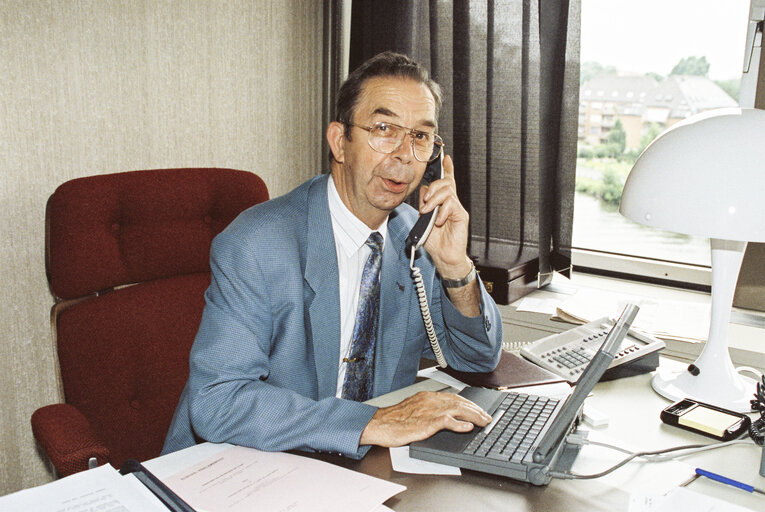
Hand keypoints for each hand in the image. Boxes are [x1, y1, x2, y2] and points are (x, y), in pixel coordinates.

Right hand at [359, 391, 491, 446]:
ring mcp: (428, 411)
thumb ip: (428, 410)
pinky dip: (459, 424)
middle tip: (487, 417)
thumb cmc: (392, 420)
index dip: (469, 404)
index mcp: (426, 397)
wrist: (378, 424)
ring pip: (457, 409)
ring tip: (484, 422)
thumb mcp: (413, 410)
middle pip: (459, 402)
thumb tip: (444, 417)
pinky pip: (446, 421)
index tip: (478, 410)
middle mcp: (429, 401)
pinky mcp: (425, 423)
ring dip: (473, 416)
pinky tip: (467, 427)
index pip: (454, 397)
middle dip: (476, 410)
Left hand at [419, 155, 480, 316]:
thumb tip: (423, 191)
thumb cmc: (435, 241)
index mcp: (443, 203)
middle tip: (424, 203)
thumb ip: (424, 205)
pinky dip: (442, 212)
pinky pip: (451, 205)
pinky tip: (438, 221)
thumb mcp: (424, 220)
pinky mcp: (461, 216)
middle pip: (445, 183)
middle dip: (433, 188)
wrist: (444, 257)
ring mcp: (457, 209)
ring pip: (447, 191)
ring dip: (434, 200)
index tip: (446, 157)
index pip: (447, 182)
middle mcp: (452, 203)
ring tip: (428, 212)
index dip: (447, 168)